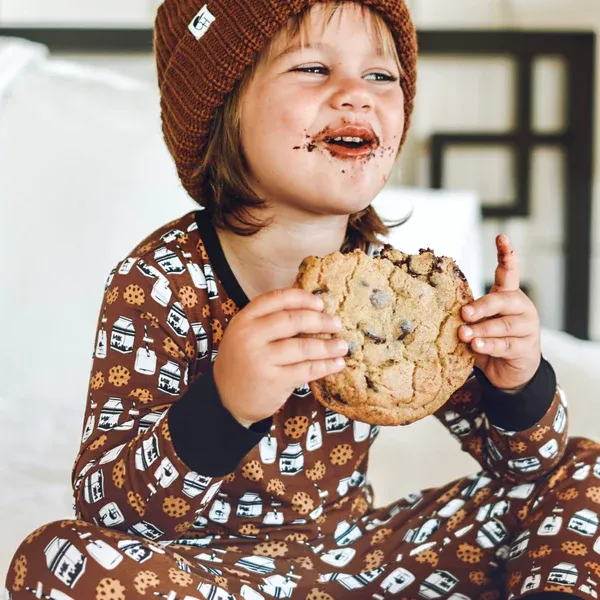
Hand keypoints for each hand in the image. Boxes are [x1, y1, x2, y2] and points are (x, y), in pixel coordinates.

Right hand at [213, 288, 347, 427]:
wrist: (226, 400)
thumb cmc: (242, 363)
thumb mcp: (245, 335)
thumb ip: (268, 321)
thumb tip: (312, 310)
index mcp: (244, 319)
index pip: (276, 299)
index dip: (302, 298)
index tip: (320, 303)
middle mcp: (250, 336)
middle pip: (292, 320)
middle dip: (320, 321)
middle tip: (337, 323)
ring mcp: (261, 360)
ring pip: (302, 347)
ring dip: (327, 346)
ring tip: (343, 345)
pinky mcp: (273, 381)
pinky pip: (306, 370)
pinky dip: (325, 366)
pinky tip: (337, 364)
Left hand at [458, 234, 540, 390]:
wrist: (509, 369)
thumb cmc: (489, 338)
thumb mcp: (478, 322)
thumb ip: (468, 313)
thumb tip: (441, 307)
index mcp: (508, 295)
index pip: (509, 272)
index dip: (506, 254)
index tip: (501, 237)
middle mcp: (520, 307)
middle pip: (503, 300)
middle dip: (482, 306)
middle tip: (464, 313)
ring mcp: (527, 327)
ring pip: (503, 325)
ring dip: (481, 330)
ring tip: (464, 334)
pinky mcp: (525, 347)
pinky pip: (504, 345)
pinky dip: (488, 345)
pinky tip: (476, 345)